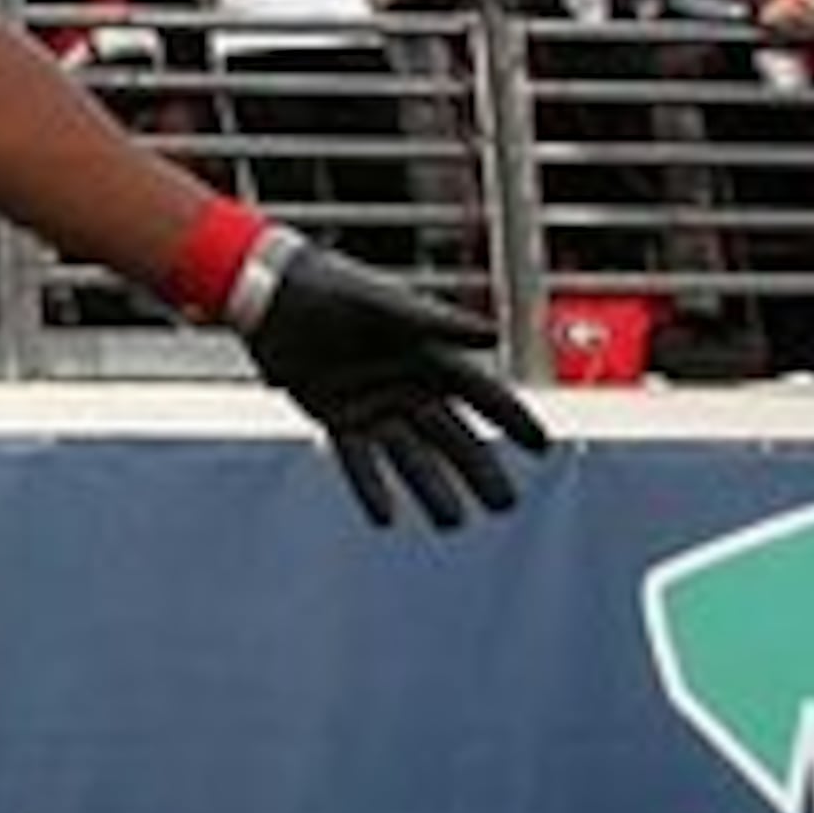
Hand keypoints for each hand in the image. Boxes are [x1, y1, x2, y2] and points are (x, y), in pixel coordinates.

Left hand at [234, 228, 550, 528]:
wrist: (272, 296)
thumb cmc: (333, 290)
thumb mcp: (385, 307)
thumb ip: (437, 324)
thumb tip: (493, 334)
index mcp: (429, 355)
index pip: (482, 394)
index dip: (511, 419)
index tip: (541, 448)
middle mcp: (408, 387)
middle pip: (452, 436)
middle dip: (477, 470)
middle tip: (503, 505)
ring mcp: (374, 407)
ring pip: (411, 457)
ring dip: (431, 489)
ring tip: (452, 523)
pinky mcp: (337, 421)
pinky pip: (359, 462)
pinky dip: (372, 488)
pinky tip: (386, 518)